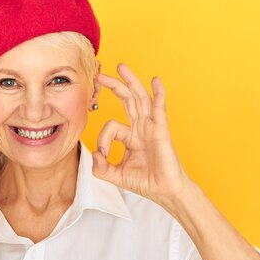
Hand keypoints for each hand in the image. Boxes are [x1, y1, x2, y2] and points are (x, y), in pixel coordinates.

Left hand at [92, 63, 193, 208]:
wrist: (165, 192)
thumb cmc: (146, 183)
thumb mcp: (116, 175)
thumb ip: (100, 168)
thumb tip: (94, 153)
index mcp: (130, 136)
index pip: (111, 125)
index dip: (103, 138)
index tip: (103, 154)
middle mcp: (141, 128)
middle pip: (127, 100)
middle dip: (114, 86)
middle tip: (100, 75)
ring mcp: (151, 127)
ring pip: (140, 98)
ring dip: (131, 81)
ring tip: (121, 67)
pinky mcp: (161, 130)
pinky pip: (159, 108)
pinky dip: (158, 93)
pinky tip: (155, 81)